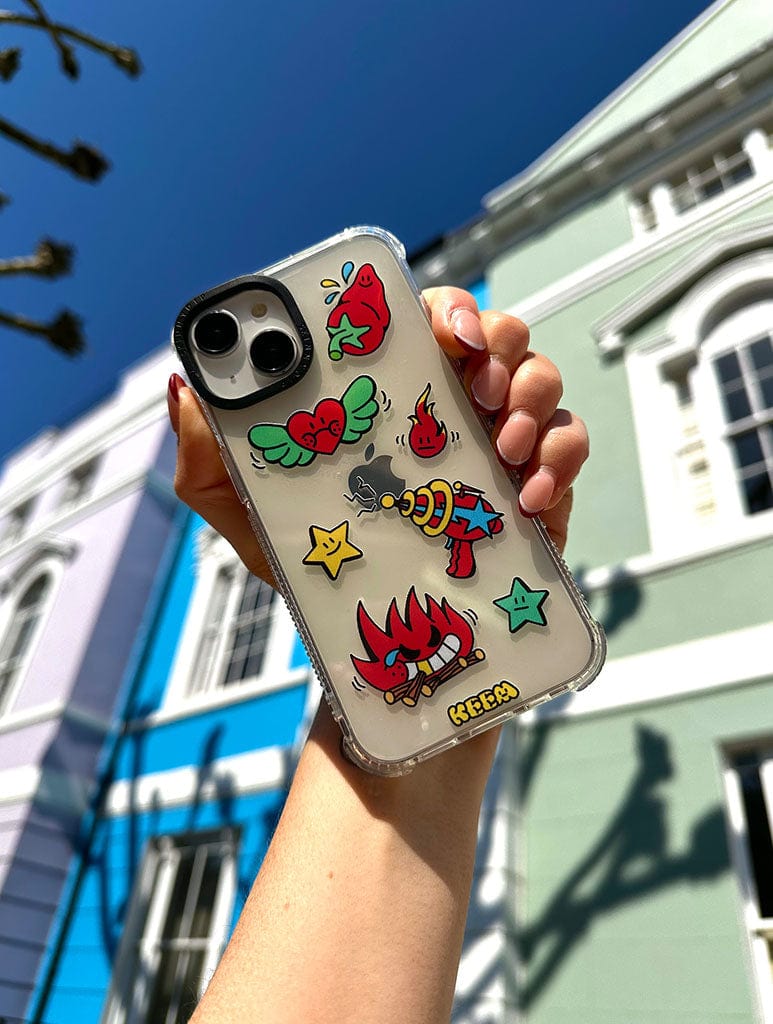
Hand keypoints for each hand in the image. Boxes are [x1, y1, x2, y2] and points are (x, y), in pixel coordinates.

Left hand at [167, 287, 588, 579]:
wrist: (384, 649)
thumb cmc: (320, 567)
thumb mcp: (250, 515)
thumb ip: (210, 457)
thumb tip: (186, 387)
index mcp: (390, 395)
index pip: (426, 317)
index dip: (445, 305)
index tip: (443, 328)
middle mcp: (450, 407)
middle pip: (498, 332)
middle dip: (497, 344)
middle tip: (474, 388)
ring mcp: (499, 444)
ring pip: (542, 377)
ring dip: (529, 399)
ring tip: (499, 448)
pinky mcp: (538, 490)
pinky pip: (569, 447)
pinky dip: (558, 459)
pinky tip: (525, 498)